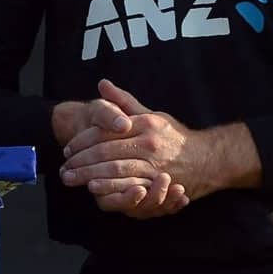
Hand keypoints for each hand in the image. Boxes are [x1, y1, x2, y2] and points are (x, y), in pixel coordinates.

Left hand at [57, 80, 188, 218]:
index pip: (105, 132)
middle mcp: (149, 144)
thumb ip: (124, 102)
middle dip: (81, 162)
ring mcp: (155, 165)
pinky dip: (112, 188)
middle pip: (106, 152)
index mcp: (144, 124)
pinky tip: (97, 190)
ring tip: (73, 178)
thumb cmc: (174, 137)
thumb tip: (102, 84)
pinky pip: (132, 187)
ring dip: (91, 176)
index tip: (68, 150)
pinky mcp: (160, 185)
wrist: (208, 159)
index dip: (83, 141)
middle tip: (64, 169)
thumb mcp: (151, 114)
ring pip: (116, 171)